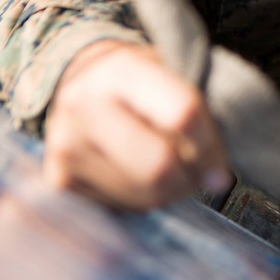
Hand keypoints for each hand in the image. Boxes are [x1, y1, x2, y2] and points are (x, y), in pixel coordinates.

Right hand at [43, 41, 232, 209]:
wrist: (79, 85)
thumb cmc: (141, 85)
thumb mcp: (172, 76)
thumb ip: (198, 117)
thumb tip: (217, 180)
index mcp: (122, 70)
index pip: (183, 114)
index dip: (210, 148)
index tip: (222, 169)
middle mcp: (84, 104)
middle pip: (159, 166)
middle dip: (190, 179)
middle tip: (198, 176)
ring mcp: (65, 145)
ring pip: (143, 195)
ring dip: (169, 193)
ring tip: (169, 172)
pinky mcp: (58, 180)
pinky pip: (121, 209)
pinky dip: (141, 201)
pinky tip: (138, 178)